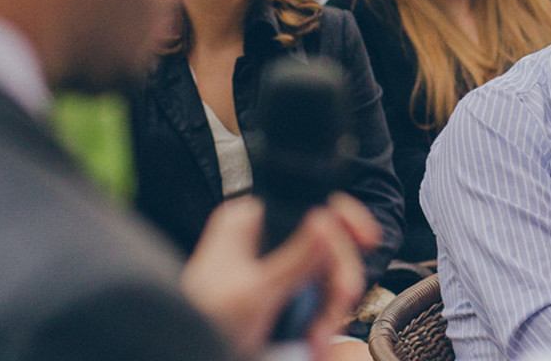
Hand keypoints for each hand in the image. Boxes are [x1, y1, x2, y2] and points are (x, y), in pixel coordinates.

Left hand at [180, 193, 380, 358]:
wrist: (184, 356)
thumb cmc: (202, 323)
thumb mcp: (256, 292)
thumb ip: (296, 258)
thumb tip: (326, 219)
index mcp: (248, 222)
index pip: (308, 205)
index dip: (343, 220)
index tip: (367, 239)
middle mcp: (262, 239)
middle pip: (324, 245)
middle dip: (336, 280)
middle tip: (342, 301)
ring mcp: (271, 268)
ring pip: (324, 277)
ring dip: (329, 311)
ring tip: (316, 340)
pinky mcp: (278, 297)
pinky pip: (313, 301)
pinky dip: (318, 324)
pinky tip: (313, 343)